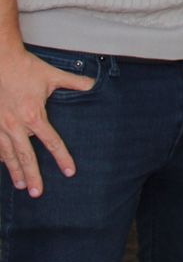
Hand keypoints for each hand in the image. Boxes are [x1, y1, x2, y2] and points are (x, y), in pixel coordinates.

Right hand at [0, 48, 93, 196]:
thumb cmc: (26, 68)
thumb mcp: (53, 75)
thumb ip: (75, 83)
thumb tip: (95, 85)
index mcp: (34, 116)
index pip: (51, 142)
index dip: (62, 157)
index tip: (69, 171)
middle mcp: (15, 125)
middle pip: (26, 156)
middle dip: (32, 175)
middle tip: (38, 193)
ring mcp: (0, 126)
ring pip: (7, 154)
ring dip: (14, 171)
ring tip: (20, 185)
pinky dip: (1, 157)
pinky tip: (4, 165)